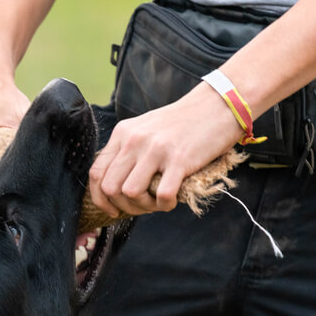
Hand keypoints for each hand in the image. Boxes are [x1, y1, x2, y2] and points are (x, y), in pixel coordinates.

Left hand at [88, 81, 242, 217]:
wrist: (218, 105)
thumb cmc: (184, 122)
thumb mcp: (147, 128)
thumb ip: (130, 151)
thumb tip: (118, 185)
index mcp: (123, 133)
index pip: (96, 172)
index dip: (99, 198)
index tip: (112, 209)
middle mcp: (135, 140)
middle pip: (110, 187)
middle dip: (123, 206)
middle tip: (142, 207)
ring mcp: (156, 149)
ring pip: (131, 193)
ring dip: (144, 207)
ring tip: (158, 202)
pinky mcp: (179, 160)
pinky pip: (162, 195)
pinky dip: (165, 205)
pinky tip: (174, 199)